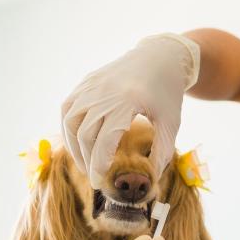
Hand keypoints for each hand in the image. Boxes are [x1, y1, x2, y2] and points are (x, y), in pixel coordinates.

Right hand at [61, 33, 199, 187]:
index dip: (98, 165)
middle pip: (84, 134)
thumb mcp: (171, 122)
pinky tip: (78, 143)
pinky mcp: (87, 82)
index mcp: (127, 101)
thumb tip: (152, 179)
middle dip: (87, 161)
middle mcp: (104, 92)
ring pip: (70, 122)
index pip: (104, 141)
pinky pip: (68, 108)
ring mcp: (92, 85)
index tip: (99, 182)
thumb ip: (163, 152)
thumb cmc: (168, 92)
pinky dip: (69, 129)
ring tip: (85, 163)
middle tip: (95, 178)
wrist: (160, 56)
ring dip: (74, 147)